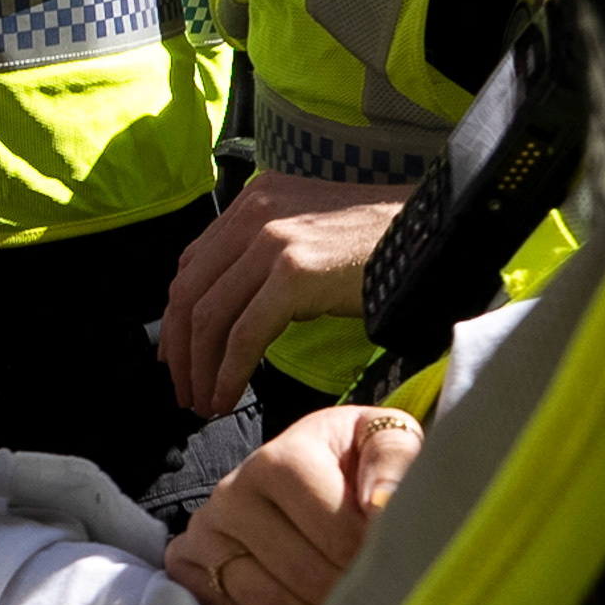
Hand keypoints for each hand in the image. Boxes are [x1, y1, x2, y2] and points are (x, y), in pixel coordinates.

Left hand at [154, 172, 416, 418]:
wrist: (427, 233)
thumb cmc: (376, 243)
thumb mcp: (308, 235)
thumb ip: (266, 259)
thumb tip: (236, 310)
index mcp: (253, 202)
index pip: (193, 263)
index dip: (177, 316)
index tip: (176, 354)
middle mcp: (254, 214)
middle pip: (190, 290)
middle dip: (180, 348)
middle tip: (184, 388)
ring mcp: (272, 240)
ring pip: (208, 315)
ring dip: (199, 367)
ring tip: (203, 401)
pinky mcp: (293, 273)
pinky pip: (244, 334)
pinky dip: (228, 371)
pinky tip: (227, 396)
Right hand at [160, 404, 421, 604]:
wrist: (306, 472)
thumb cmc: (349, 461)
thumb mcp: (381, 440)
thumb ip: (395, 460)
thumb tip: (383, 505)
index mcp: (280, 457)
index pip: (331, 527)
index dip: (367, 556)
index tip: (392, 566)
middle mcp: (232, 490)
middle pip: (298, 569)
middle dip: (346, 595)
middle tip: (375, 604)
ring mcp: (205, 529)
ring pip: (263, 599)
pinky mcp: (188, 562)